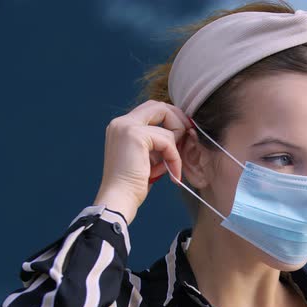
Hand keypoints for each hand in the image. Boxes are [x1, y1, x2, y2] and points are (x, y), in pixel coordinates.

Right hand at [93, 100, 189, 224]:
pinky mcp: (135, 136)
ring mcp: (126, 127)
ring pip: (167, 125)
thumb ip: (158, 141)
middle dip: (178, 121)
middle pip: (160, 107)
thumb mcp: (148, 156)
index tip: (184, 133)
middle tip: (187, 138)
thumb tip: (183, 130)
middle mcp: (121, 123)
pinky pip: (167, 141)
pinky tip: (171, 173)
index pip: (152, 109)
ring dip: (175, 148)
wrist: (119, 199)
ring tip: (170, 167)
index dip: (171, 118)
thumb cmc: (134, 184)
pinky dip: (174, 157)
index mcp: (122, 126)